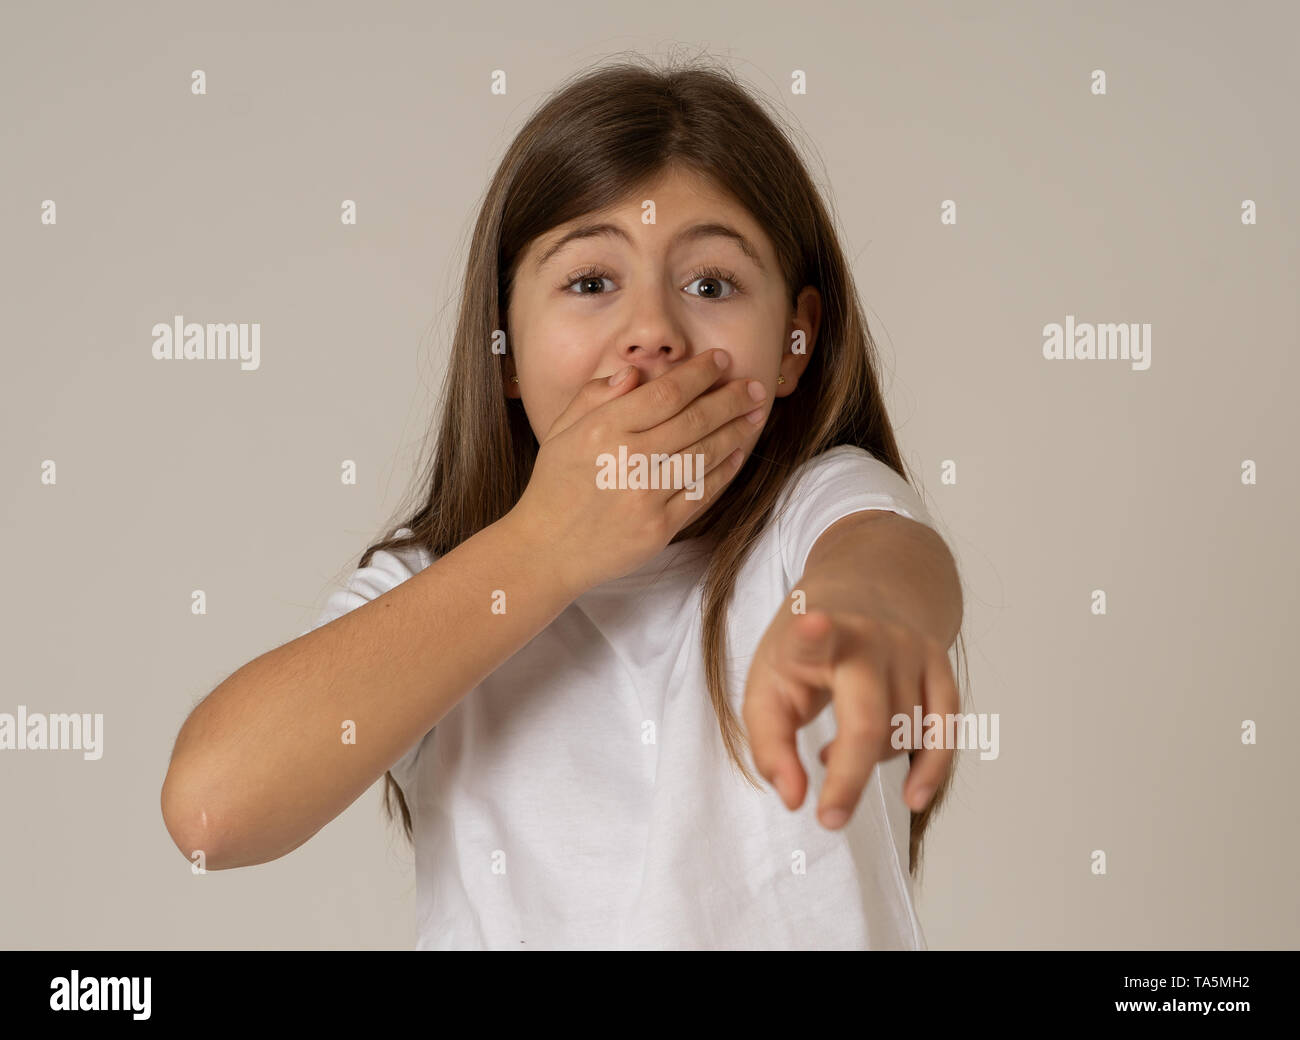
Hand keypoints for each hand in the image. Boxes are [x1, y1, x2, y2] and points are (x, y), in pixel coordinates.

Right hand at [509, 349, 767, 594]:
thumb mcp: (562, 430)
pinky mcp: (659, 528)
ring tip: (755, 414)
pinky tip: (738, 453)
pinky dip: (724, 471)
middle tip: (755, 386)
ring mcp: (646, 496)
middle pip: (694, 420)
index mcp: (603, 429)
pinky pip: (701, 494)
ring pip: (705, 455)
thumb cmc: (556, 485)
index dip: (700, 373)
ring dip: (736, 432)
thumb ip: (595, 395)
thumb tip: (636, 372)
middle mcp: (628, 459)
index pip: (666, 392)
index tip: (721, 359)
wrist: (547, 549)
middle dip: (731, 399)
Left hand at [742, 606, 958, 828]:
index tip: (813, 623)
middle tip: (828, 820)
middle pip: (868, 720)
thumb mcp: (766, 688)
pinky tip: (913, 795)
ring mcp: (910, 649)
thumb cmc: (805, 653)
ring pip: (902, 733)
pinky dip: (931, 768)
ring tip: (834, 751)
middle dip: (850, 775)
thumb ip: (770, 748)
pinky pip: (946, 729)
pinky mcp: (941, 664)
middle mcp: (868, 638)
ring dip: (870, 760)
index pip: (812, 636)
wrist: (865, 593)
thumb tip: (795, 801)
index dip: (813, 633)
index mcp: (811, 636)